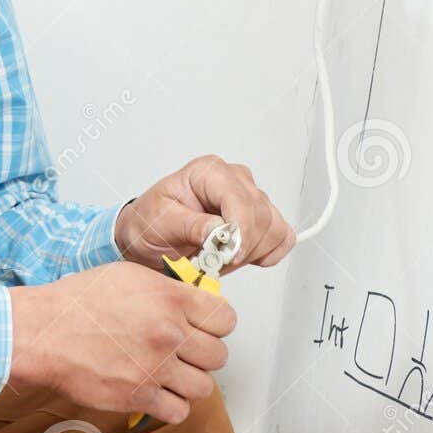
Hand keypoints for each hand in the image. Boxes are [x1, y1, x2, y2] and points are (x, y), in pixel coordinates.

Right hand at [7, 262, 235, 423]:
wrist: (45, 331)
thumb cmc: (78, 302)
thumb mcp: (129, 277)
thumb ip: (168, 290)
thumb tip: (194, 303)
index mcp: (170, 299)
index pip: (226, 319)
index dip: (216, 325)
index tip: (205, 328)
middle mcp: (169, 333)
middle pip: (218, 356)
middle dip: (204, 355)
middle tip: (186, 352)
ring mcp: (156, 367)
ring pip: (204, 387)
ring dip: (190, 382)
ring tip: (171, 374)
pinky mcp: (139, 395)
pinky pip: (179, 411)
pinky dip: (171, 405)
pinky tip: (157, 391)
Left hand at [114, 154, 295, 274]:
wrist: (150, 235)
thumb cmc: (152, 223)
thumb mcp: (161, 223)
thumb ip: (192, 225)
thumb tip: (222, 231)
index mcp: (208, 172)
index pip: (241, 199)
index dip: (241, 232)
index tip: (228, 256)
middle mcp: (234, 179)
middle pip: (261, 216)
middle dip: (241, 247)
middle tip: (213, 261)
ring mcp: (250, 197)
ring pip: (275, 229)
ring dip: (251, 254)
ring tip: (219, 258)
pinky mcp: (261, 217)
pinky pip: (282, 238)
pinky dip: (265, 254)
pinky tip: (239, 256)